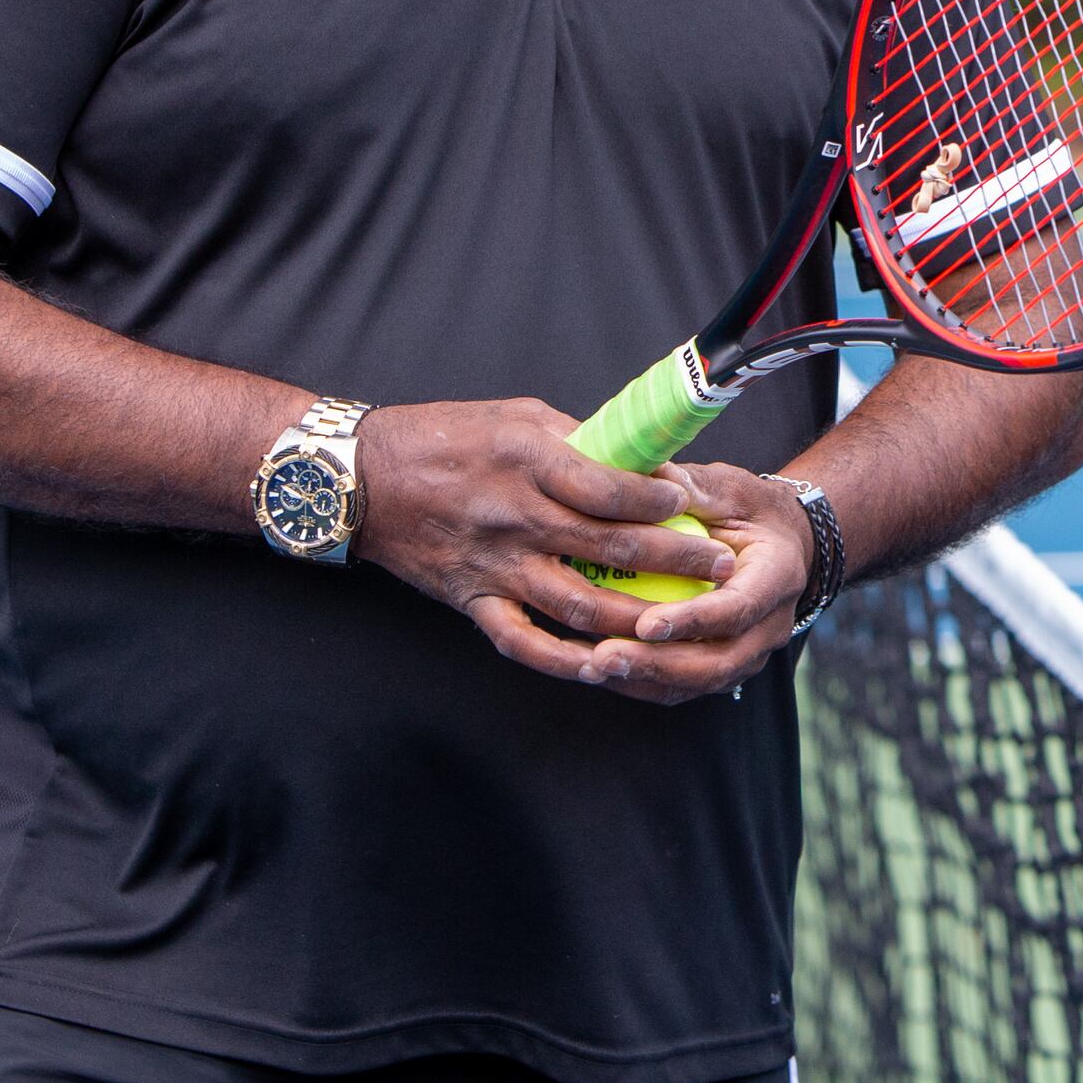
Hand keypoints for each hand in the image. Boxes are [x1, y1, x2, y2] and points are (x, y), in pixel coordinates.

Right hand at [351, 400, 743, 689]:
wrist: (361, 478)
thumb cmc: (444, 436)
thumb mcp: (517, 417)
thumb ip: (578, 441)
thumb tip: (641, 462)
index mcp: (529, 462)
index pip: (610, 488)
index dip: (659, 499)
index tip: (693, 502)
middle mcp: (515, 517)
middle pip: (610, 547)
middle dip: (675, 559)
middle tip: (721, 563)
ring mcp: (494, 566)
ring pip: (579, 604)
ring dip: (637, 616)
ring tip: (684, 619)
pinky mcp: (471, 600)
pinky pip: (523, 641)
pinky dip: (563, 660)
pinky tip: (603, 666)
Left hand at [587, 460, 813, 704]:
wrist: (781, 544)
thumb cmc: (749, 509)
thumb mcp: (730, 489)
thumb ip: (694, 488)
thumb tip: (650, 473)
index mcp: (778, 578)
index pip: (737, 608)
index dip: (693, 619)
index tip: (645, 623)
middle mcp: (770, 625)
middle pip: (717, 662)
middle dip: (658, 663)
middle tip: (604, 656)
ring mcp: (749, 653)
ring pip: (697, 682)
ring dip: (645, 678)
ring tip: (593, 666)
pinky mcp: (724, 667)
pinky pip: (683, 687)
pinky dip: (643, 682)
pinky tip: (599, 669)